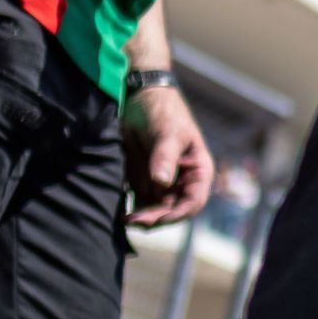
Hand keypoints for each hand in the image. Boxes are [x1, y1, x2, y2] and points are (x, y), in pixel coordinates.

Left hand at [125, 83, 212, 224]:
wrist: (139, 97)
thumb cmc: (162, 110)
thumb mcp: (166, 131)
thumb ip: (164, 157)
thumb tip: (161, 182)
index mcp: (198, 170)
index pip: (193, 201)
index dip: (178, 214)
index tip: (157, 219)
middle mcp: (182, 180)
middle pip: (172, 210)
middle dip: (155, 218)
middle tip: (133, 221)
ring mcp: (162, 181)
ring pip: (155, 210)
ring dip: (141, 217)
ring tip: (124, 219)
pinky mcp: (143, 180)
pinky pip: (139, 201)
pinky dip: (131, 209)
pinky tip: (119, 212)